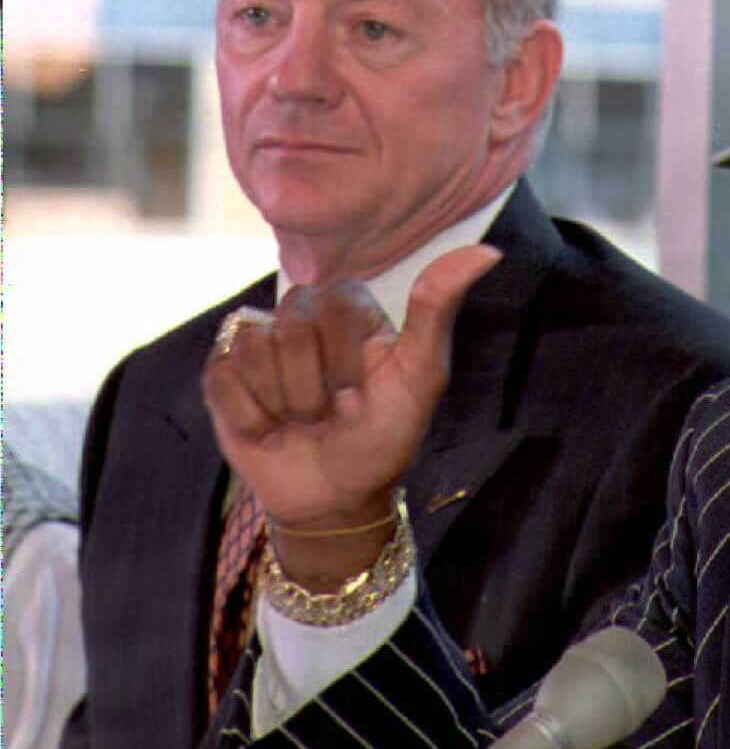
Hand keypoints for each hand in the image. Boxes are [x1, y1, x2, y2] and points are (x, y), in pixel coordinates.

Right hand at [202, 245, 499, 585]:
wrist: (336, 496)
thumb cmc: (384, 435)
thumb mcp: (421, 377)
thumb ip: (438, 309)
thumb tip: (488, 252)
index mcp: (352, 309)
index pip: (336, 302)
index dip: (348, 358)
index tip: (365, 391)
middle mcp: (302, 316)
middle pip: (292, 325)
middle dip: (315, 385)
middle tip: (334, 410)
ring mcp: (258, 343)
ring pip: (253, 348)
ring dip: (283, 403)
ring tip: (303, 420)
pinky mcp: (221, 375)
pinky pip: (222, 379)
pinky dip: (251, 416)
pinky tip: (269, 428)